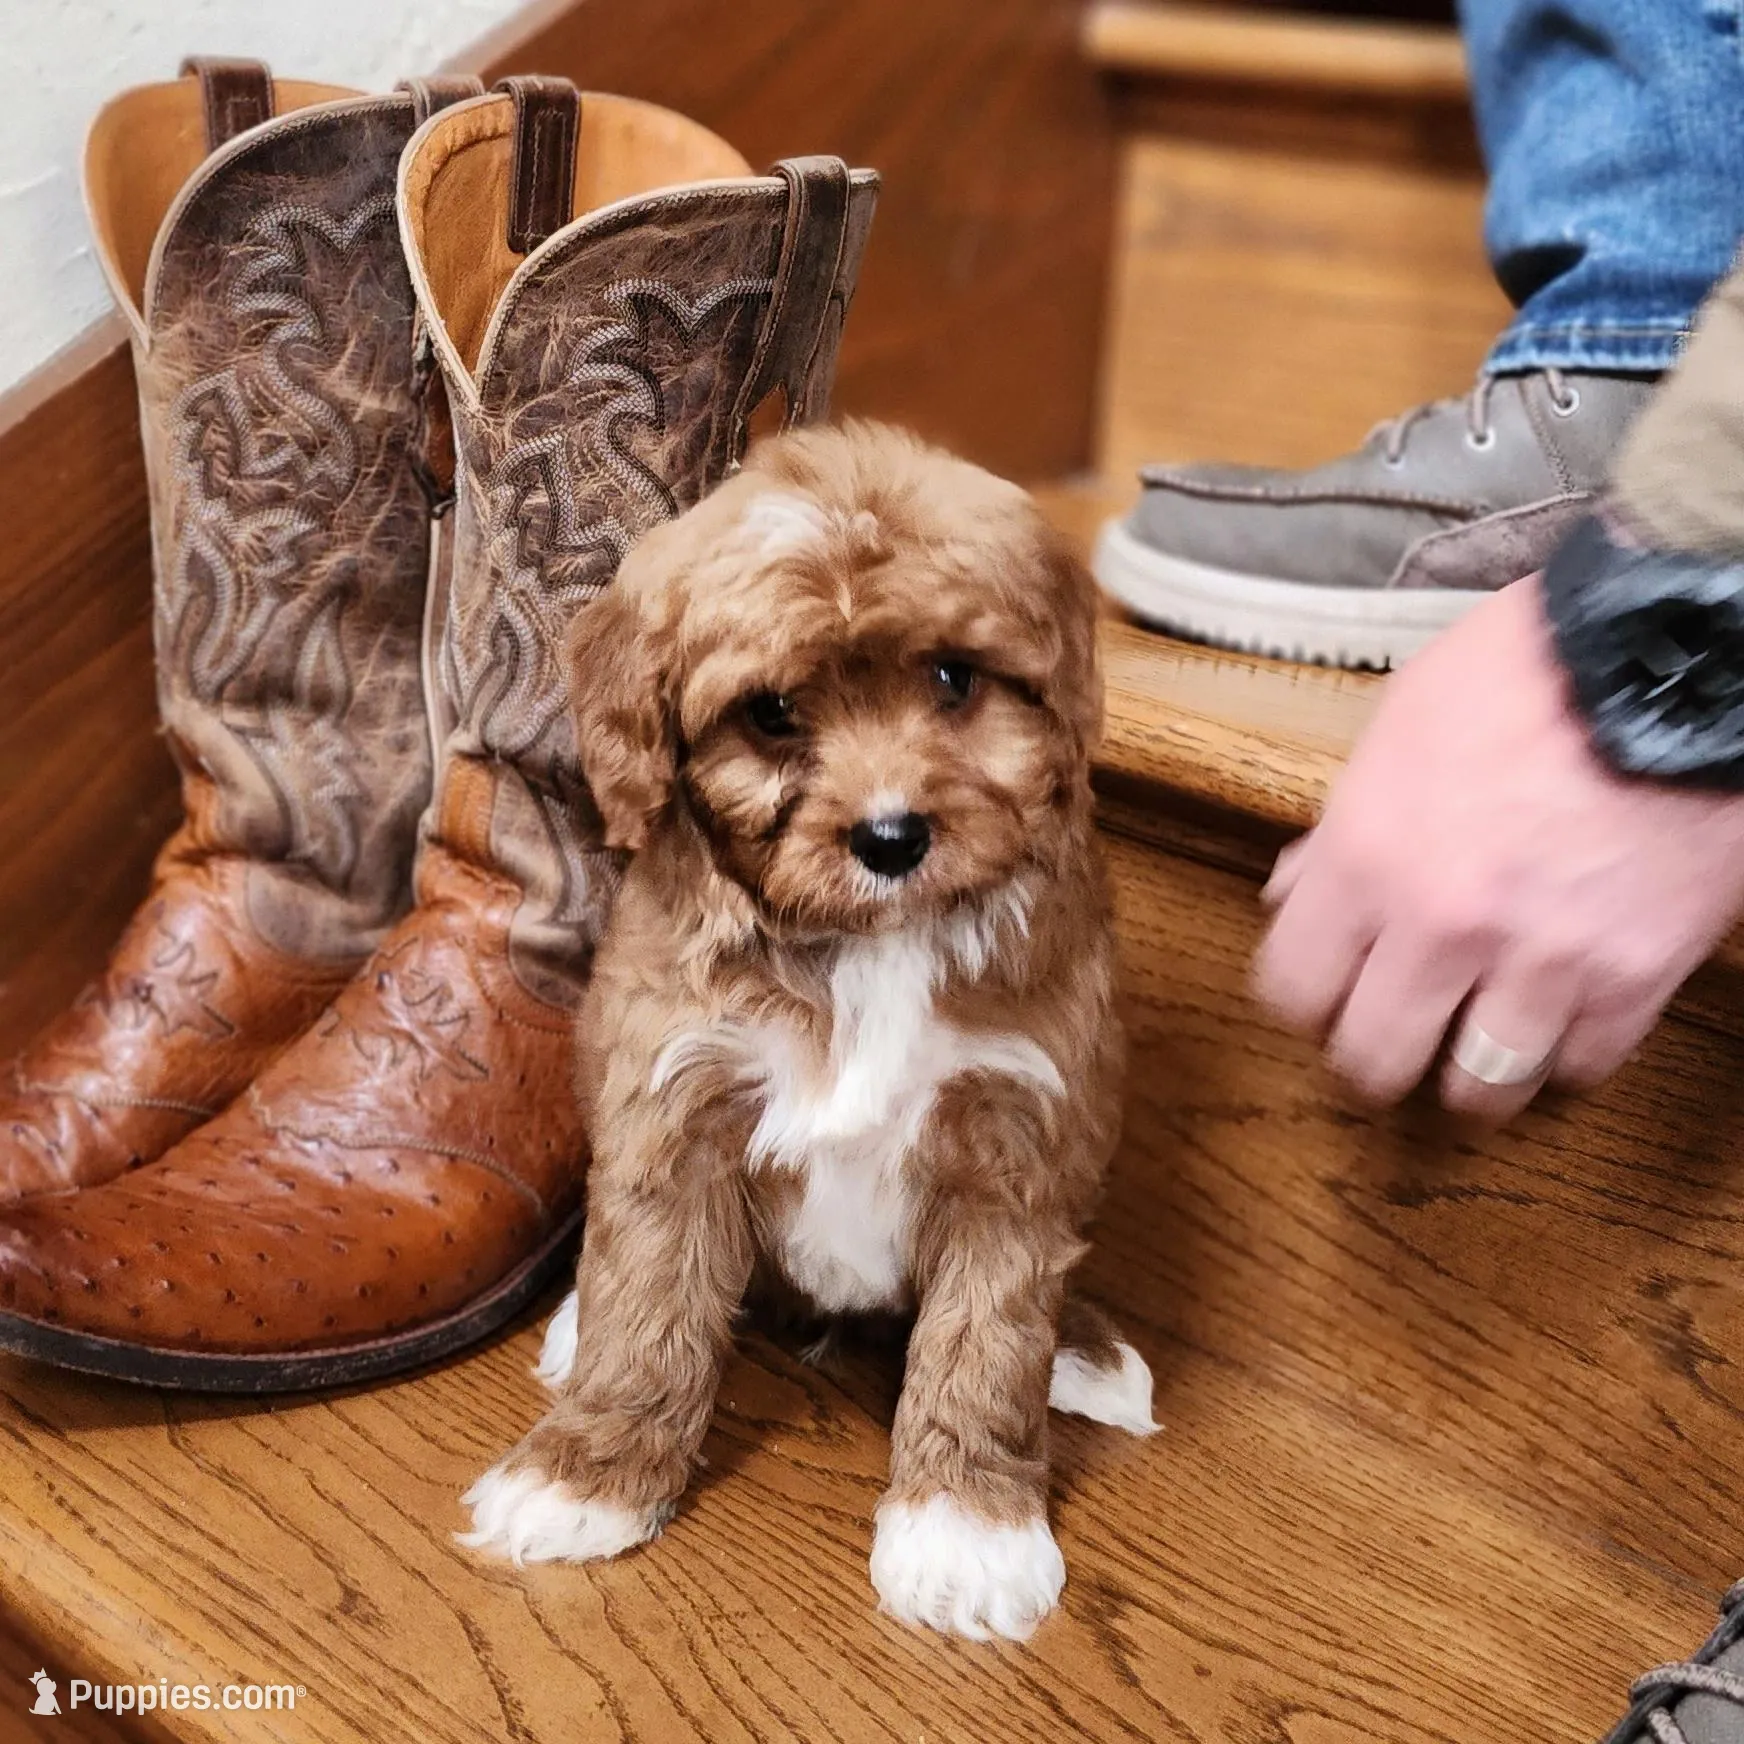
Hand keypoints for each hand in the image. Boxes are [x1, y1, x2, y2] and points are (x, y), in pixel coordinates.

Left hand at [1253, 574, 1743, 1119]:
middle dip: (1377, 1055)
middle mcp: (1443, 923)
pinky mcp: (1637, 973)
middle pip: (1374, 1059)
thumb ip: (1345, 824)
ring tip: (1478, 1043)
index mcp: (1368, 855)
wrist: (1678, 651)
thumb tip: (1299, 890)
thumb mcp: (1400, 725)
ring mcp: (1544, 957)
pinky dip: (1570, 1053)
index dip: (1303, 999)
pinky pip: (1585, 1064)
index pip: (1292, 988)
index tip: (1322, 995)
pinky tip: (1563, 1017)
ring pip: (1481, 1088)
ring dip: (1473, 1073)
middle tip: (1395, 1035)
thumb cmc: (1529, 669)